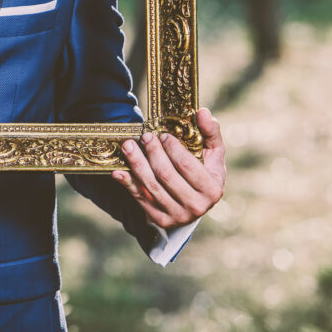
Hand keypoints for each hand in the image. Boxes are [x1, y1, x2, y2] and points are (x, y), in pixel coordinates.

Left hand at [112, 108, 225, 229]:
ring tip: (128, 146)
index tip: (162, 135)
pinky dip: (127, 183)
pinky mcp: (159, 219)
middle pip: (166, 175)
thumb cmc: (204, 173)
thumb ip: (210, 132)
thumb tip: (202, 112)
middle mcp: (196, 206)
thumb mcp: (213, 155)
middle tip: (144, 136)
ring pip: (151, 186)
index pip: (187, 166)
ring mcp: (177, 215)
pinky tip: (118, 171)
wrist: (194, 203)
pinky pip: (140, 198)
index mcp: (212, 190)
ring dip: (136, 164)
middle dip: (153, 153)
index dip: (173, 149)